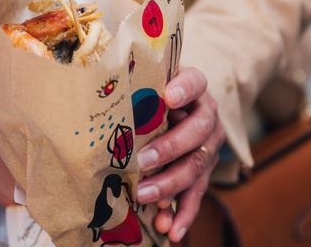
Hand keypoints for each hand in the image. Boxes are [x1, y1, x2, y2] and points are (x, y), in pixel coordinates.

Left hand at [135, 68, 224, 241]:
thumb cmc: (153, 94)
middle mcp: (207, 114)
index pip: (195, 82)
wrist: (176, 107)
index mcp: (194, 87)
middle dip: (170, 148)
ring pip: (197, 165)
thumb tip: (101, 110)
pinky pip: (198, 193)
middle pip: (197, 131)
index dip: (184, 90)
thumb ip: (138, 92)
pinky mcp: (205, 169)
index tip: (169, 97)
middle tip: (143, 162)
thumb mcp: (148, 85)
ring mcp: (209, 143)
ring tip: (147, 198)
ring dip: (171, 185)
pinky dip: (185, 213)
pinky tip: (171, 229)